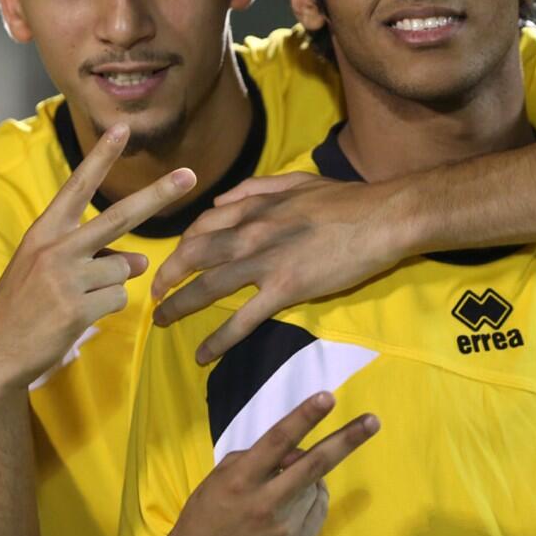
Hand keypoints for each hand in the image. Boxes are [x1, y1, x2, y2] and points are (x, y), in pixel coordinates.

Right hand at [0, 124, 196, 390]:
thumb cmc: (25, 305)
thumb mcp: (50, 269)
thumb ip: (93, 255)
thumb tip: (141, 261)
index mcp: (45, 231)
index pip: (78, 186)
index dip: (101, 157)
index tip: (122, 128)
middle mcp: (56, 247)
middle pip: (121, 216)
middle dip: (159, 194)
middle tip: (189, 174)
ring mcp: (66, 277)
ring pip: (124, 268)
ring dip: (111, 285)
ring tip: (75, 299)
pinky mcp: (77, 308)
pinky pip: (118, 299)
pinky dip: (105, 309)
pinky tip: (75, 317)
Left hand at [150, 173, 406, 363]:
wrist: (380, 218)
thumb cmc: (345, 199)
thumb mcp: (296, 180)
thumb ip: (255, 189)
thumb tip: (219, 202)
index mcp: (253, 206)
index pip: (202, 227)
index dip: (181, 246)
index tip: (174, 261)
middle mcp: (250, 233)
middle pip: (194, 256)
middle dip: (168, 277)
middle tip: (155, 295)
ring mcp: (265, 262)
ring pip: (209, 287)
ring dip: (180, 306)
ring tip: (162, 321)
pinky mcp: (285, 289)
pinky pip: (242, 319)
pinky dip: (218, 339)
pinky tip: (202, 355)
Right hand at [159, 391, 378, 535]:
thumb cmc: (206, 516)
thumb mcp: (220, 478)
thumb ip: (256, 458)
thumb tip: (294, 451)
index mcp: (241, 480)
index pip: (278, 441)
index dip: (304, 417)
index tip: (327, 397)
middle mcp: (265, 503)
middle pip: (314, 465)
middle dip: (346, 440)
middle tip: (373, 421)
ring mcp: (284, 529)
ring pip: (316, 486)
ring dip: (309, 478)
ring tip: (284, 486)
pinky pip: (318, 509)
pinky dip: (312, 498)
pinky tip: (292, 502)